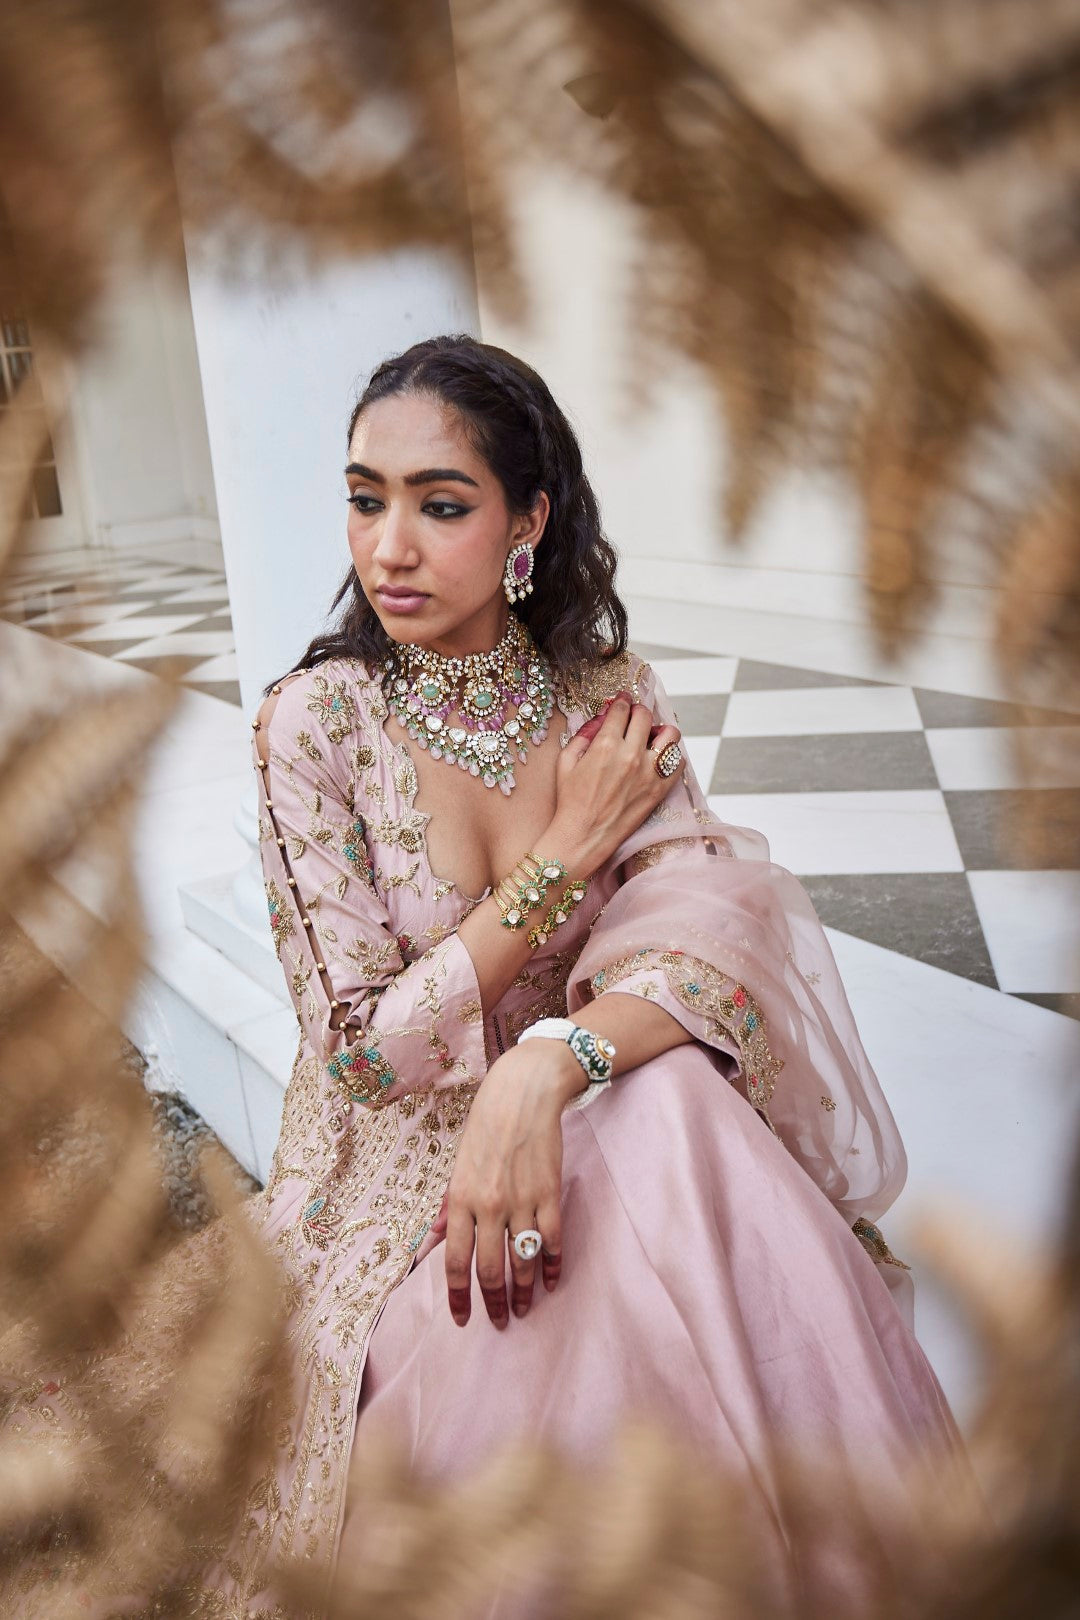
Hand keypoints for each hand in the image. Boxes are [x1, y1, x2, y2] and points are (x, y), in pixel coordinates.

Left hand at [434, 1041, 582, 1327]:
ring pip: (522, 1261)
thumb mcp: (457, 1166)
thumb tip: (434, 1242)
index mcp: (461, 1199)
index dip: (459, 1297)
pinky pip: (552, 1241)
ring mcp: (521, 1202)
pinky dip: (552, 1265)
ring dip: (524, 1292)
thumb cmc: (485, 1128)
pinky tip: (551, 1281)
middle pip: (489, 1269)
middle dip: (494, 1302)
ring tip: (525, 1309)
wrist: (522, 1094)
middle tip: (500, 1321)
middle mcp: (489, 1206)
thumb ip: (449, 1208)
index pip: (456, 1262)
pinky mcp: (549, 1195)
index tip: (464, 1319)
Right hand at [547, 689, 684, 875]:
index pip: (622, 709)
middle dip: (639, 712)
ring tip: (651, 737)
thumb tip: (601, 718)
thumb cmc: (570, 801)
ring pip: (670, 735)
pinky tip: (658, 759)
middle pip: (646, 716)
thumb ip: (584, 734)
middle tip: (634, 718)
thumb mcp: (566, 761)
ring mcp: (648, 773)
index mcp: (605, 745)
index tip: (623, 701)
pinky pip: (677, 762)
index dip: (622, 701)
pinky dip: (671, 756)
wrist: (582, 836)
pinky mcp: (659, 790)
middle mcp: (629, 755)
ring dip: (661, 730)